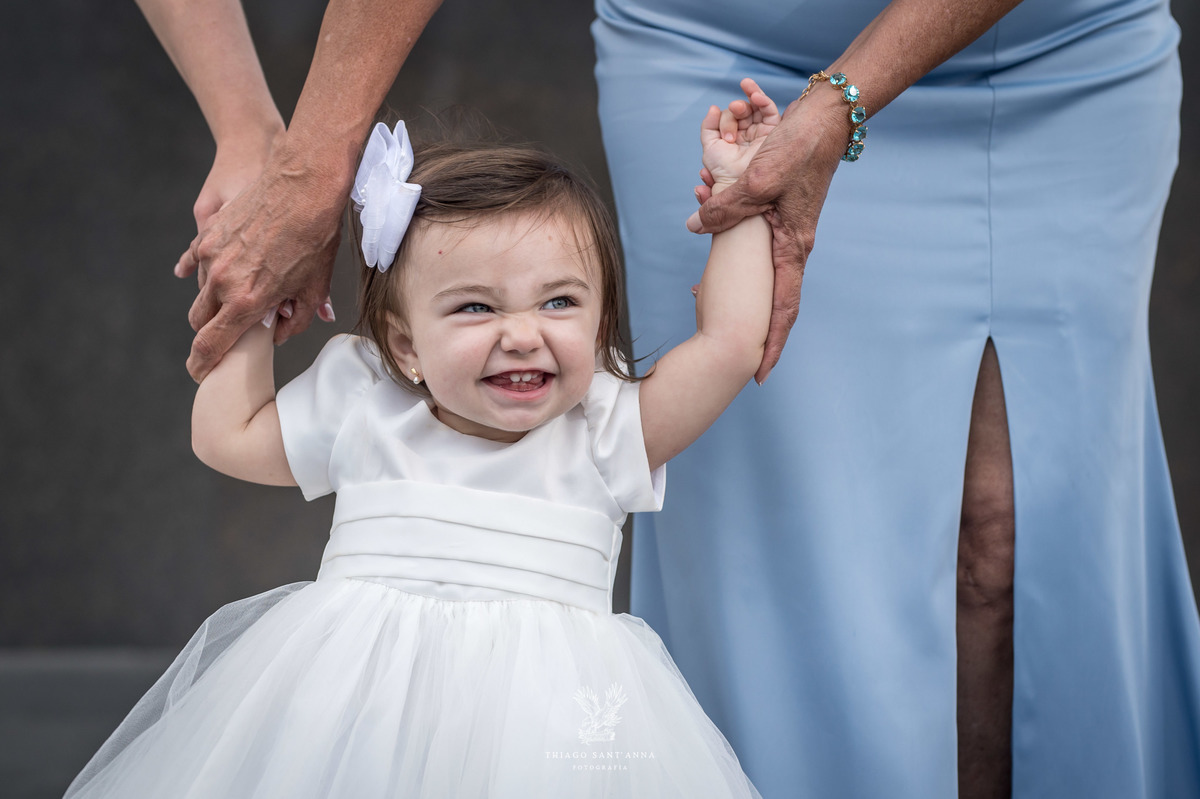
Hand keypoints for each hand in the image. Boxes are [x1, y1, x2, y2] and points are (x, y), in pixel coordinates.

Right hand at [178, 144, 345, 380]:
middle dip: (208, 332)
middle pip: (199, 321)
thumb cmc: (315, 238)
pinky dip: (210, 272)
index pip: (211, 345)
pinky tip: (227, 271)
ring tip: (239, 297)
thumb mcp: (313, 288)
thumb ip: (295, 321)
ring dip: (213, 302)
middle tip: (225, 335)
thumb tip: (278, 335)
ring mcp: (211, 255)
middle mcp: (222, 281)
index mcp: (247, 302)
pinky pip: (200, 262)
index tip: (200, 373)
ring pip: (199, 292)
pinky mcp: (209, 233)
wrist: (303, 186)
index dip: (202, 364)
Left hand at [687, 81, 849, 382]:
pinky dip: (731, 254)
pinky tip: (707, 256)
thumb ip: (726, 207)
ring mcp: (786, 233)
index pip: (784, 308)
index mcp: (793, 248)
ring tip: (699, 303)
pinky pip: (754, 247)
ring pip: (758, 273)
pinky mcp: (779, 215)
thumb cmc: (800, 147)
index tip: (758, 375)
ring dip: (730, 286)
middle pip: (773, 302)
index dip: (771, 344)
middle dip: (752, 331)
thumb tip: (694, 226)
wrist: (826, 117)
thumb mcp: (759, 179)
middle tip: (730, 358)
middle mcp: (792, 247)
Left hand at [699, 78, 779, 186]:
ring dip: (749, 97)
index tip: (726, 138)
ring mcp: (761, 132)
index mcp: (732, 136)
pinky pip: (770, 111)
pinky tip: (755, 95)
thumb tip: (713, 107)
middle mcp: (747, 134)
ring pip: (756, 107)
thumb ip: (709, 126)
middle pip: (742, 110)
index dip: (725, 120)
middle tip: (735, 113)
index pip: (729, 116)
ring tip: (743, 94)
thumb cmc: (723, 170)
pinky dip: (763, 99)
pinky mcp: (774, 132)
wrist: (741, 184)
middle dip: (736, 109)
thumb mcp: (710, 147)